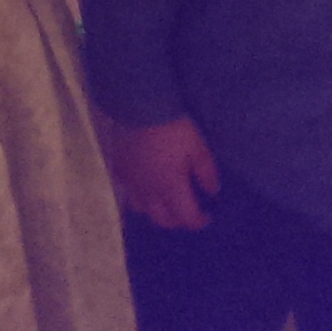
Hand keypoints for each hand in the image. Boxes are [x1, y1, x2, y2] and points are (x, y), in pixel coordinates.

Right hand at [109, 116, 219, 230]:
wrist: (139, 109)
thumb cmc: (173, 129)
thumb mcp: (198, 148)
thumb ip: (206, 172)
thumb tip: (212, 192)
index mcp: (171, 188)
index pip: (186, 217)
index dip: (198, 221)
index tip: (207, 216)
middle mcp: (150, 192)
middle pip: (162, 220)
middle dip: (177, 220)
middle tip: (187, 210)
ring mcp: (131, 183)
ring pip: (142, 210)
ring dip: (155, 210)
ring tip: (164, 200)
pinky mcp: (118, 170)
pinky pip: (128, 192)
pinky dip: (138, 195)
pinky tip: (144, 185)